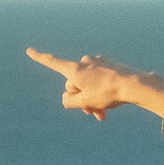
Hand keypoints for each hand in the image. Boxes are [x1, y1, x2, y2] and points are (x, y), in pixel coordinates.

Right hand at [26, 48, 163, 119]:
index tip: (28, 50)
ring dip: (91, 100)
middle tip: (92, 113)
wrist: (134, 85)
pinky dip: (101, 94)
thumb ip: (69, 101)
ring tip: (102, 114)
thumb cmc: (108, 93)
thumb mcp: (85, 102)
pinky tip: (110, 103)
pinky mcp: (109, 66)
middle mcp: (84, 63)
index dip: (40, 58)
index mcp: (75, 69)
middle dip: (80, 99)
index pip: (53, 62)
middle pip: (73, 85)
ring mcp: (97, 63)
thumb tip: (68, 98)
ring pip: (87, 86)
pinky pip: (99, 82)